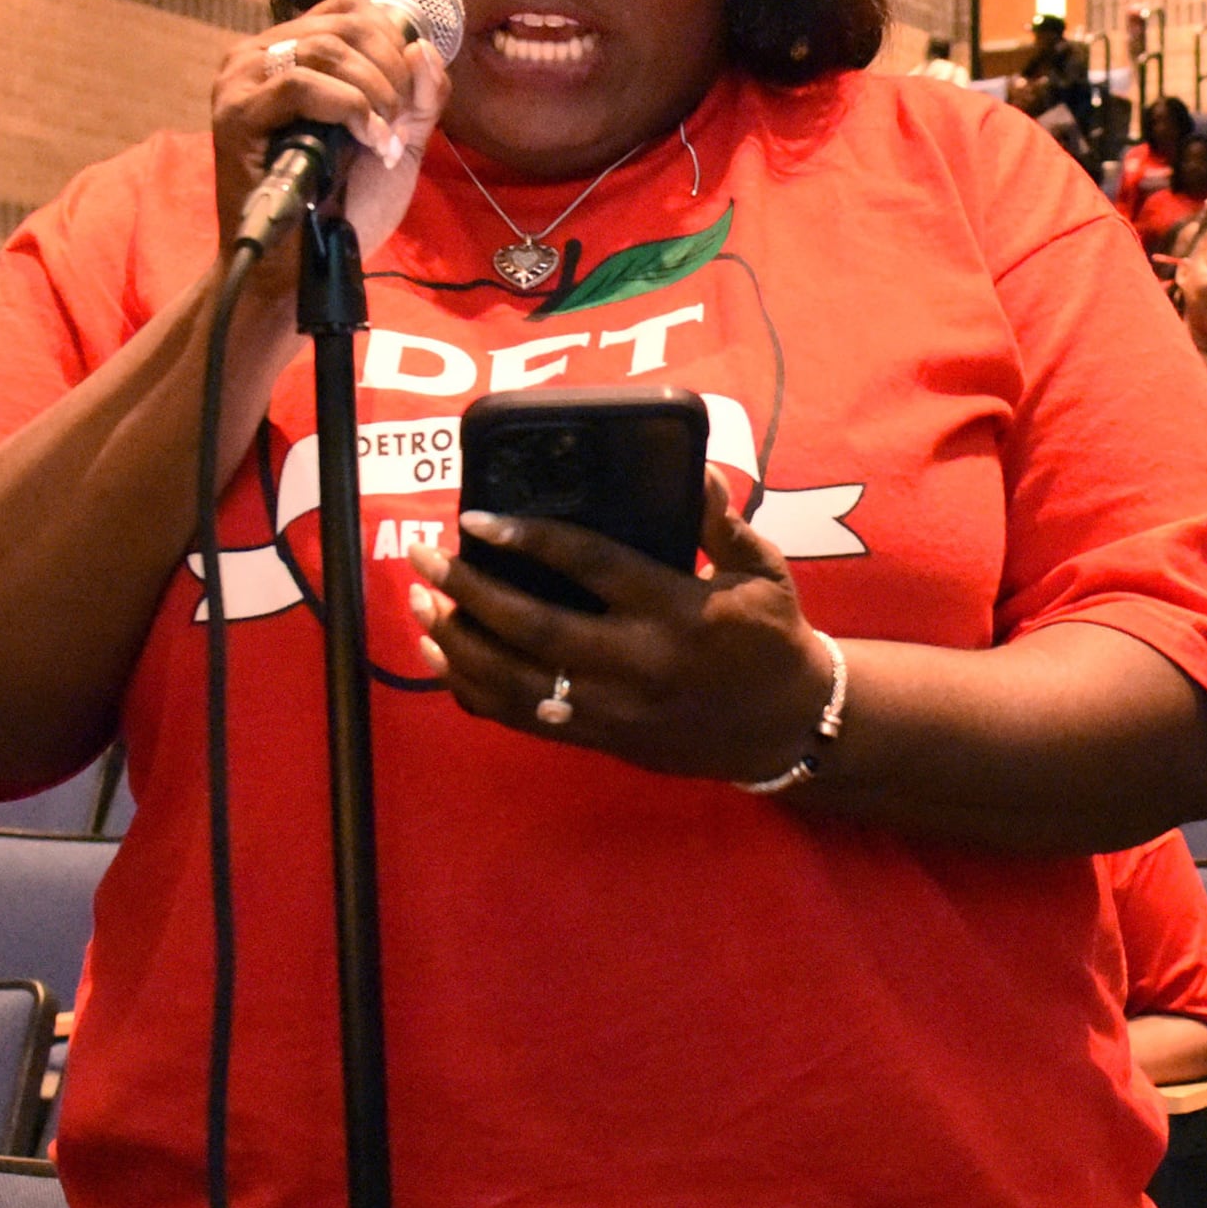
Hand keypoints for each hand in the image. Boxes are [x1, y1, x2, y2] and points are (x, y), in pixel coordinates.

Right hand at [210, 0, 451, 281]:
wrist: (307, 264)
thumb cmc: (344, 204)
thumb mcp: (396, 138)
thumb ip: (419, 95)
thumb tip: (421, 46)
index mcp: (294, 50)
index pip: (352, 8)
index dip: (395, 41)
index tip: (410, 94)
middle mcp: (260, 53)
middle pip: (348, 25)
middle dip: (392, 72)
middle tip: (398, 122)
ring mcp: (242, 80)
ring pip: (327, 48)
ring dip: (374, 92)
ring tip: (382, 136)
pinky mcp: (235, 112)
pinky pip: (300, 82)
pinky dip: (348, 107)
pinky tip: (366, 140)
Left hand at [406, 476, 832, 783]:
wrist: (787, 727)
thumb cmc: (773, 639)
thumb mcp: (763, 572)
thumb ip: (722, 522)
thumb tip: (696, 469)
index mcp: (676, 611)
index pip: (590, 566)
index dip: (529, 540)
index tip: (477, 518)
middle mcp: (637, 663)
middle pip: (534, 627)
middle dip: (469, 590)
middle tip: (423, 557)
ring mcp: (614, 709)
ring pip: (516, 681)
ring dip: (459, 642)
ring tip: (419, 604)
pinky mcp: (602, 738)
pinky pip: (524, 719)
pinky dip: (476, 691)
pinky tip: (445, 660)